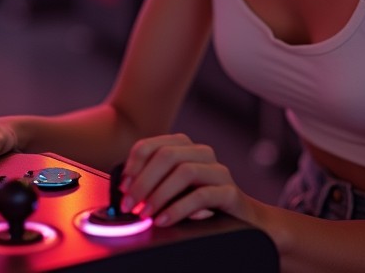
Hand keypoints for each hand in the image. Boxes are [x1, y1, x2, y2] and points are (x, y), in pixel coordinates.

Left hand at [119, 133, 252, 226]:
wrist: (241, 216)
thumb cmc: (200, 202)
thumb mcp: (173, 188)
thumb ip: (153, 182)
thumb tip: (123, 188)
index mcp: (185, 147)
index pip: (153, 145)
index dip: (134, 164)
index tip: (123, 187)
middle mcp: (202, 153)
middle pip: (167, 156)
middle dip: (143, 181)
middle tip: (130, 204)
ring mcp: (218, 170)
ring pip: (184, 171)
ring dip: (159, 194)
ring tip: (146, 214)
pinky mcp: (230, 191)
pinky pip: (202, 195)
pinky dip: (178, 208)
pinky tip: (164, 220)